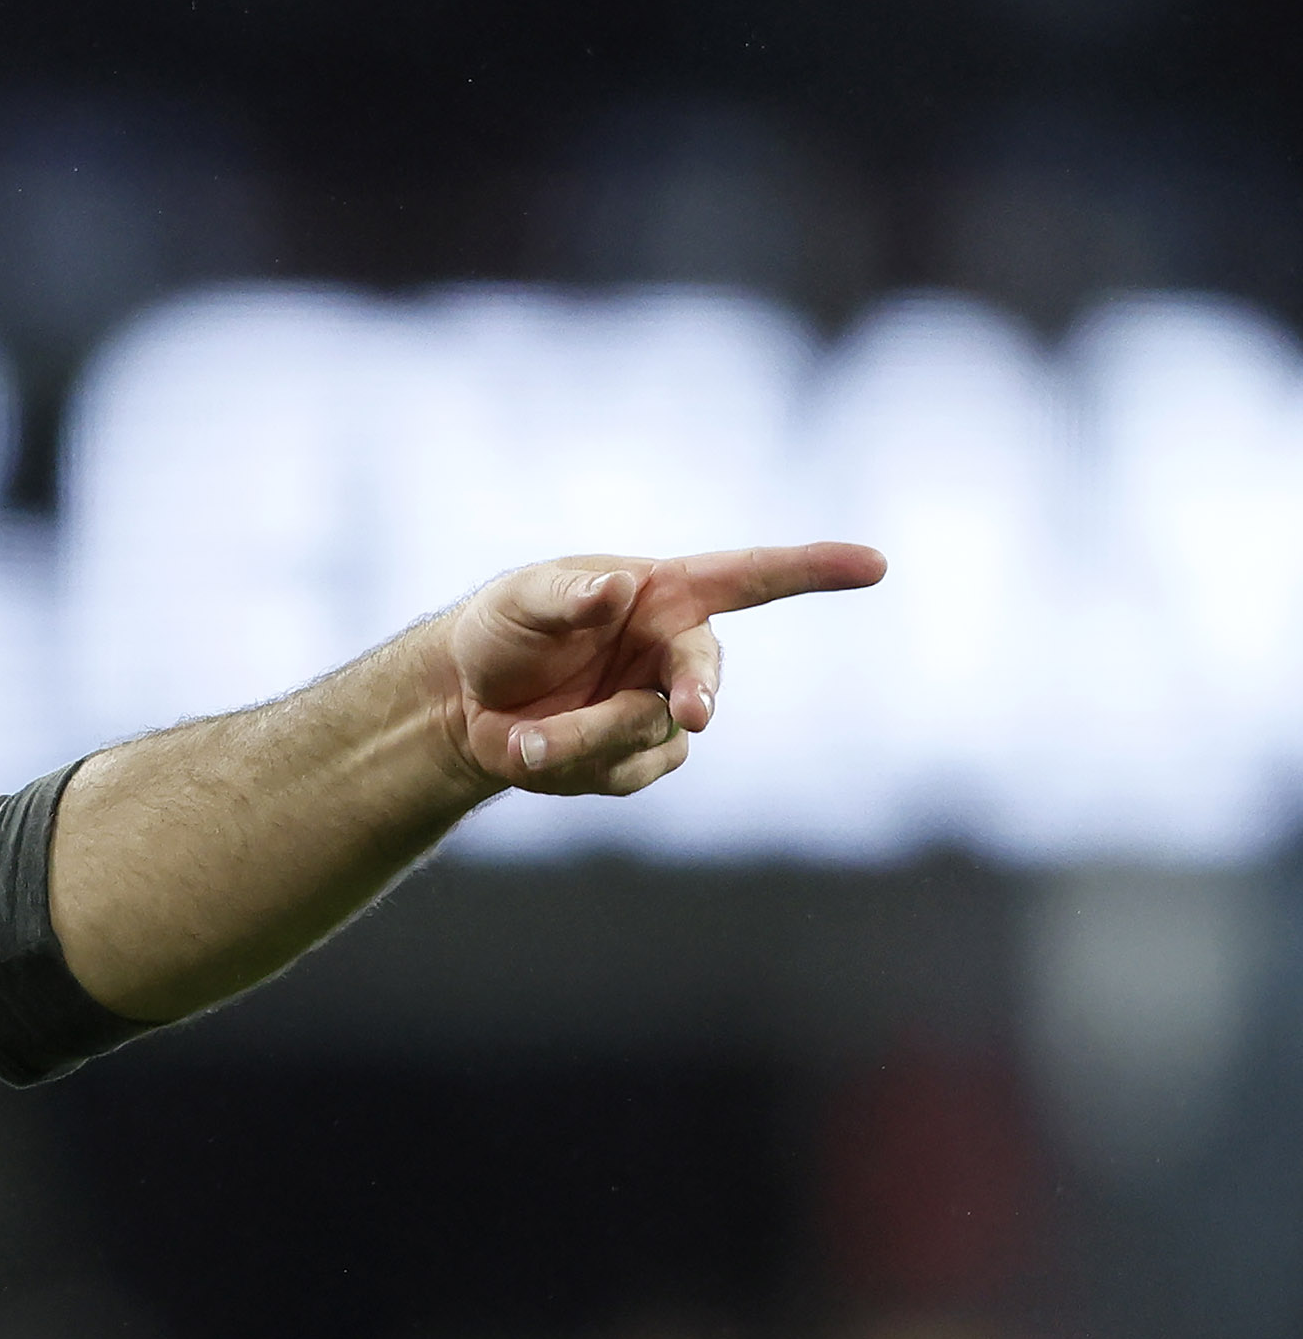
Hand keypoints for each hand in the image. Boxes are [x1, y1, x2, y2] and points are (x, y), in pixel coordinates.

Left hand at [436, 543, 886, 796]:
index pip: (752, 578)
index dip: (815, 569)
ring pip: (652, 735)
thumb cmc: (503, 630)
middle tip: (692, 710)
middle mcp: (675, 651)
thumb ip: (568, 595)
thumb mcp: (523, 600)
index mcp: (665, 595)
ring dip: (583, 738)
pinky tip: (532, 749)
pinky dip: (571, 764)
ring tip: (525, 736)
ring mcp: (662, 710)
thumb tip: (618, 588)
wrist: (464, 700)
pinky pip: (625, 773)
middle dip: (697, 691)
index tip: (874, 565)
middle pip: (707, 675)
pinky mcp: (638, 760)